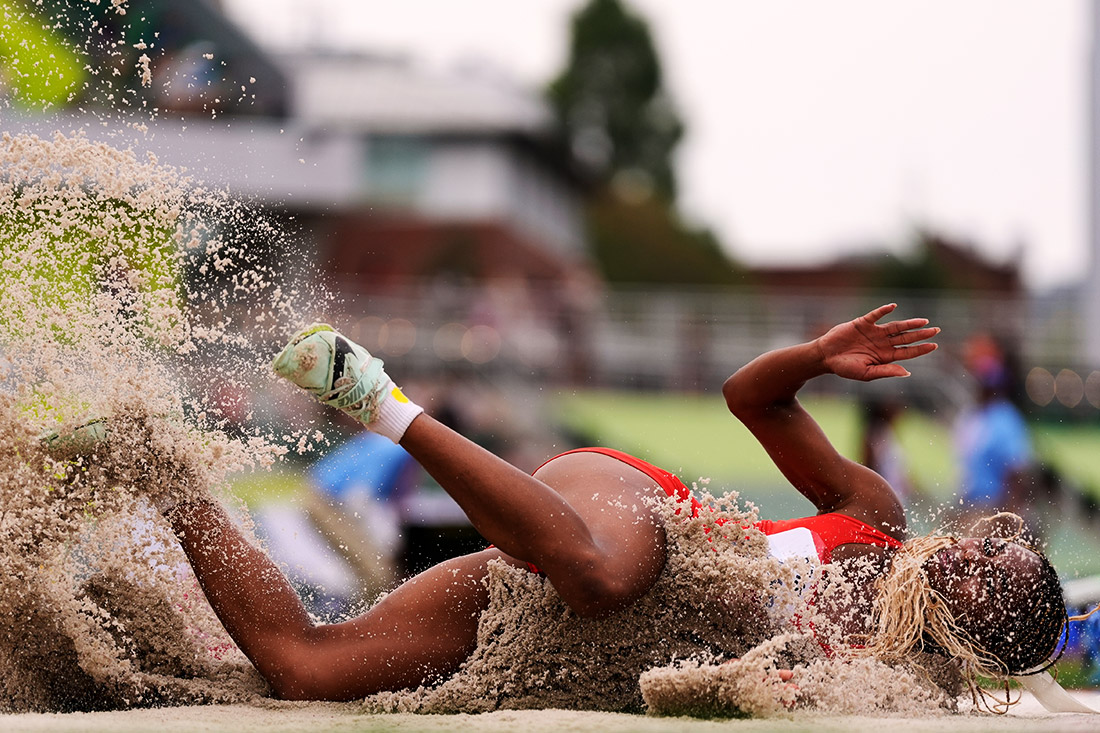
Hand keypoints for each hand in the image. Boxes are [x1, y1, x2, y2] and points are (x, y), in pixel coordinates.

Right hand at [817, 303, 937, 380]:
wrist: (826, 357)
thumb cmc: (845, 368)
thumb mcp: (866, 373)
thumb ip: (886, 371)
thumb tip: (907, 372)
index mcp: (885, 356)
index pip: (907, 351)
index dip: (920, 349)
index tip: (934, 345)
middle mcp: (882, 343)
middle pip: (906, 337)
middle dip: (921, 334)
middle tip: (936, 330)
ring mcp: (874, 332)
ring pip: (895, 327)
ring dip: (909, 323)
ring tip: (923, 321)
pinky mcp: (862, 323)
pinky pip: (875, 315)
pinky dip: (883, 311)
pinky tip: (892, 307)